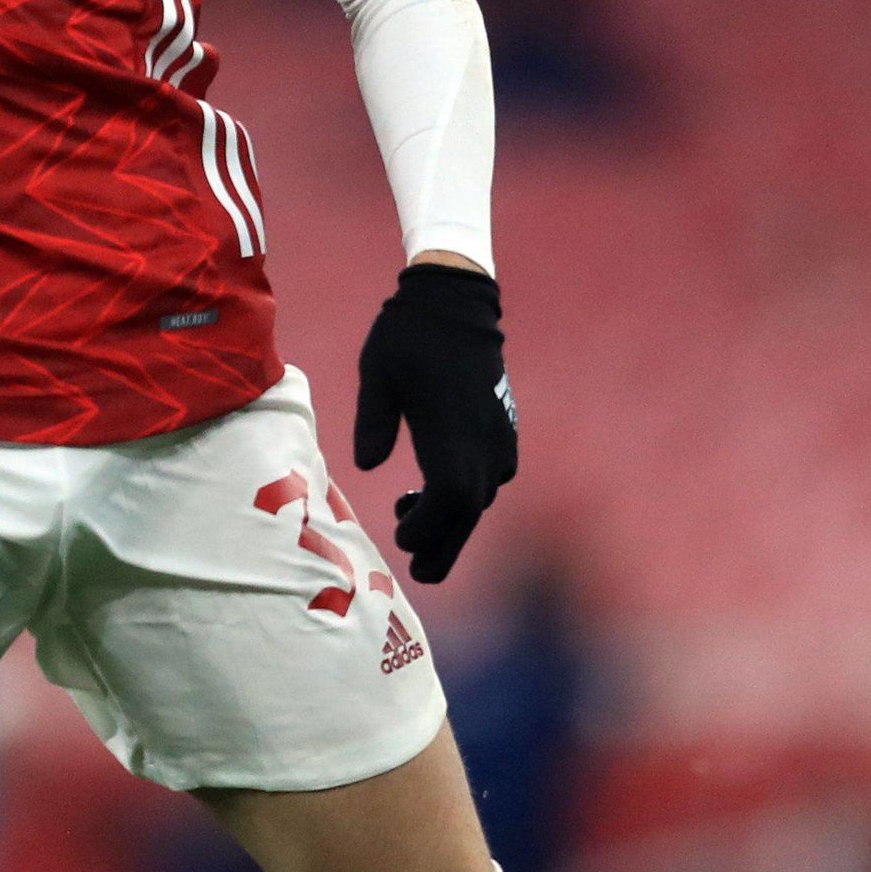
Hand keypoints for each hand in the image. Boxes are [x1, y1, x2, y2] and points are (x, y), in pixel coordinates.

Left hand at [353, 260, 516, 582]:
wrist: (456, 302)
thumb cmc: (407, 337)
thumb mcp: (376, 374)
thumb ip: (372, 422)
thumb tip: (365, 466)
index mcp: (452, 431)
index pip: (451, 500)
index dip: (429, 528)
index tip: (400, 534)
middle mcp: (484, 441)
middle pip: (469, 511)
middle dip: (443, 545)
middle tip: (417, 569)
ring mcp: (499, 437)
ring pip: (480, 498)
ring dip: (450, 519)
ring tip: (409, 514)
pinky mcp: (504, 431)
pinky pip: (489, 478)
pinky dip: (464, 495)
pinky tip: (432, 488)